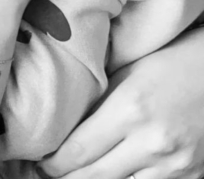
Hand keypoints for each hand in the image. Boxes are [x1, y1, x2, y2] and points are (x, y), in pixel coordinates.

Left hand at [38, 26, 203, 178]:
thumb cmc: (170, 63)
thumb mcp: (127, 75)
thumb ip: (98, 103)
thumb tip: (64, 127)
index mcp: (130, 110)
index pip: (80, 150)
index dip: (55, 163)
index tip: (41, 162)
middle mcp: (152, 143)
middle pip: (95, 178)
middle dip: (67, 178)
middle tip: (50, 173)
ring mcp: (176, 165)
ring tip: (78, 175)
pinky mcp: (191, 176)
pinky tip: (112, 175)